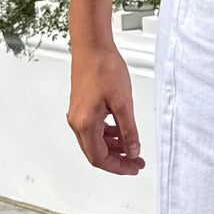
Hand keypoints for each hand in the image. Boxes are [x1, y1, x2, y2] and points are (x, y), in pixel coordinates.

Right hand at [67, 43, 144, 173]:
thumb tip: (132, 151)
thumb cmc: (104, 68)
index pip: (100, 158)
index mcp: (85, 123)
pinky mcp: (81, 107)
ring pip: (95, 142)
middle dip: (117, 160)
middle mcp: (77, 122)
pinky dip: (109, 135)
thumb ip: (129, 131)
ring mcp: (77, 114)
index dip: (119, 167)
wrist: (92, 45)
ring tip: (133, 147)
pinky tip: (121, 132)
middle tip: (136, 162)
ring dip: (114, 148)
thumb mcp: (124, 104)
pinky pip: (94, 129)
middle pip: (96, 153)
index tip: (134, 167)